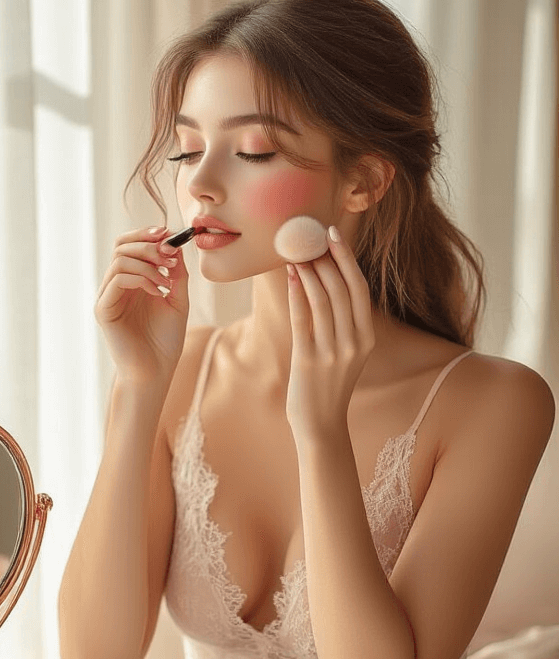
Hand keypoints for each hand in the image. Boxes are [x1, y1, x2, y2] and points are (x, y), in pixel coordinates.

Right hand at [94, 226, 189, 388]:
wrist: (157, 371)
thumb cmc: (166, 340)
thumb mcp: (178, 299)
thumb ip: (176, 273)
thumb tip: (175, 245)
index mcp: (131, 281)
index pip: (129, 245)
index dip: (146, 235)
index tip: (169, 235)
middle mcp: (115, 286)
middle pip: (121, 246)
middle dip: (148, 245)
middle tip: (169, 256)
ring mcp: (107, 297)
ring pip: (120, 260)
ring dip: (148, 264)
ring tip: (166, 281)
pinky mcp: (103, 310)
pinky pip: (118, 279)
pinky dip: (141, 279)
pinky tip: (157, 292)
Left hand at [285, 226, 374, 439]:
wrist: (322, 424)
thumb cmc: (329, 385)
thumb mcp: (346, 352)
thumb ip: (342, 322)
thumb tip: (326, 280)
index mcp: (367, 337)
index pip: (359, 288)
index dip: (347, 258)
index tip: (333, 234)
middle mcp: (354, 342)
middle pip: (341, 288)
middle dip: (324, 258)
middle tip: (308, 238)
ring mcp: (332, 352)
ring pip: (322, 299)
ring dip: (308, 271)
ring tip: (295, 253)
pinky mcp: (308, 359)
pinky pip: (302, 318)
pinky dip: (297, 293)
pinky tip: (290, 277)